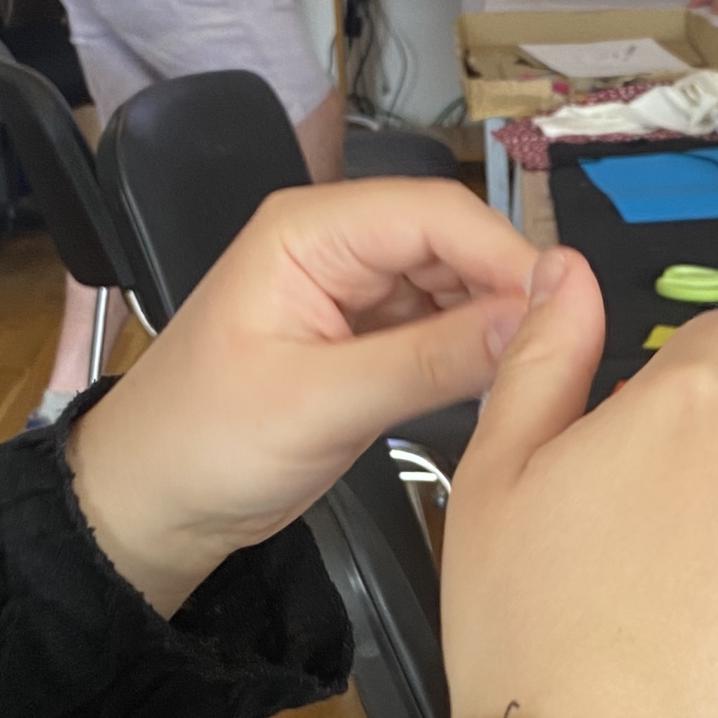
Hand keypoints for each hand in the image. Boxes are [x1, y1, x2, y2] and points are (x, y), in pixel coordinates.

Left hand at [69, 180, 538, 616]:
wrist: (149, 503)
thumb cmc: (201, 444)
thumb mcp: (321, 404)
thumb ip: (431, 360)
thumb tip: (530, 322)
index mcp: (309, 231)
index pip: (436, 214)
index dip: (508, 256)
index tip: (569, 308)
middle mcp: (334, 245)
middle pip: (453, 243)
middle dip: (508, 289)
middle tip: (562, 351)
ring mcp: (350, 291)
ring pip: (454, 285)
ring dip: (494, 322)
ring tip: (535, 372)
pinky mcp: (362, 337)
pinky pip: (438, 326)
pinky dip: (471, 351)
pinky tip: (497, 384)